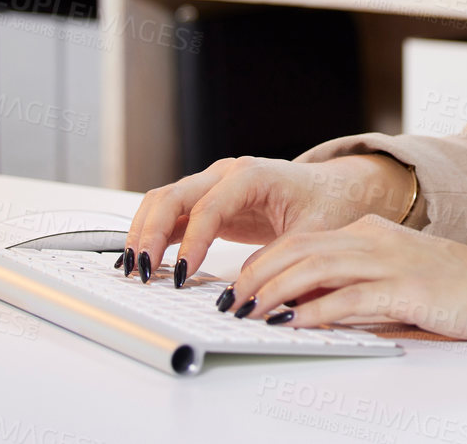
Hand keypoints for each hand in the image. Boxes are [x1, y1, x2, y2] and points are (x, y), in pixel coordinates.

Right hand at [121, 154, 410, 283]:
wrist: (332, 188)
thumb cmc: (326, 203)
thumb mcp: (314, 232)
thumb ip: (282, 258)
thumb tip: (250, 291)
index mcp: (253, 175)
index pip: (210, 207)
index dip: (193, 241)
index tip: (182, 274)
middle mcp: (226, 174)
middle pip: (174, 196)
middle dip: (151, 232)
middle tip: (141, 271)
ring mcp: (213, 185)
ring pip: (164, 201)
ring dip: (143, 232)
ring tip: (134, 269)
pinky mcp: (208, 203)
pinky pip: (171, 214)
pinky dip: (153, 234)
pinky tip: (144, 261)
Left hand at [221, 213, 466, 339]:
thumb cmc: (459, 288)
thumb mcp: (397, 279)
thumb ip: (353, 287)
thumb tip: (302, 309)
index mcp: (370, 231)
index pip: (300, 240)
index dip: (262, 263)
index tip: (236, 288)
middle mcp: (375, 238)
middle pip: (298, 249)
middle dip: (256, 276)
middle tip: (228, 303)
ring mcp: (392, 261)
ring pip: (315, 268)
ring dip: (274, 292)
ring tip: (247, 313)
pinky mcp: (409, 289)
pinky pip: (351, 298)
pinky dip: (316, 311)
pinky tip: (294, 325)